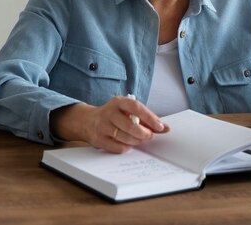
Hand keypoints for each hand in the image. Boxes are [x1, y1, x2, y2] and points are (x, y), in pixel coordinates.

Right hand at [50, 96, 169, 152]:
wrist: (86, 121)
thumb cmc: (113, 115)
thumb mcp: (126, 110)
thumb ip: (145, 117)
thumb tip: (164, 128)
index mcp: (118, 102)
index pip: (136, 108)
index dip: (150, 118)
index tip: (160, 127)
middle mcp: (109, 113)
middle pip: (131, 126)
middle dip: (144, 133)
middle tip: (149, 136)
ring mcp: (102, 126)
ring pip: (126, 138)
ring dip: (137, 141)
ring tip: (139, 139)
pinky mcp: (99, 139)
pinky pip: (119, 148)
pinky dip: (127, 147)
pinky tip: (127, 143)